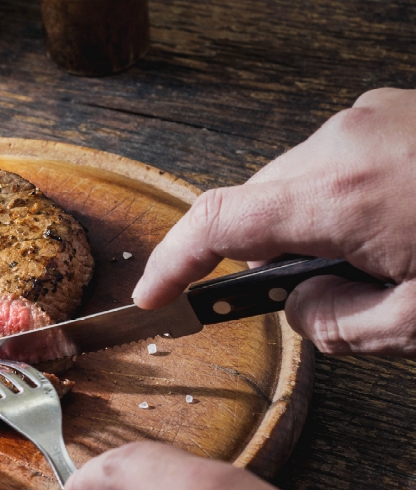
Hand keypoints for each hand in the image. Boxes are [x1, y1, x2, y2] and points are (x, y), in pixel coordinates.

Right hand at [133, 88, 415, 357]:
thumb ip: (340, 325)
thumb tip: (300, 308)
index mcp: (339, 195)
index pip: (216, 225)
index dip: (172, 265)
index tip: (153, 295)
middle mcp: (343, 143)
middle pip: (259, 206)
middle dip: (272, 255)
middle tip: (325, 293)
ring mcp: (371, 117)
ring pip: (300, 183)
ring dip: (316, 223)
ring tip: (386, 255)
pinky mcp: (397, 108)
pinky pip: (341, 157)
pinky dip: (350, 194)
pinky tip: (400, 219)